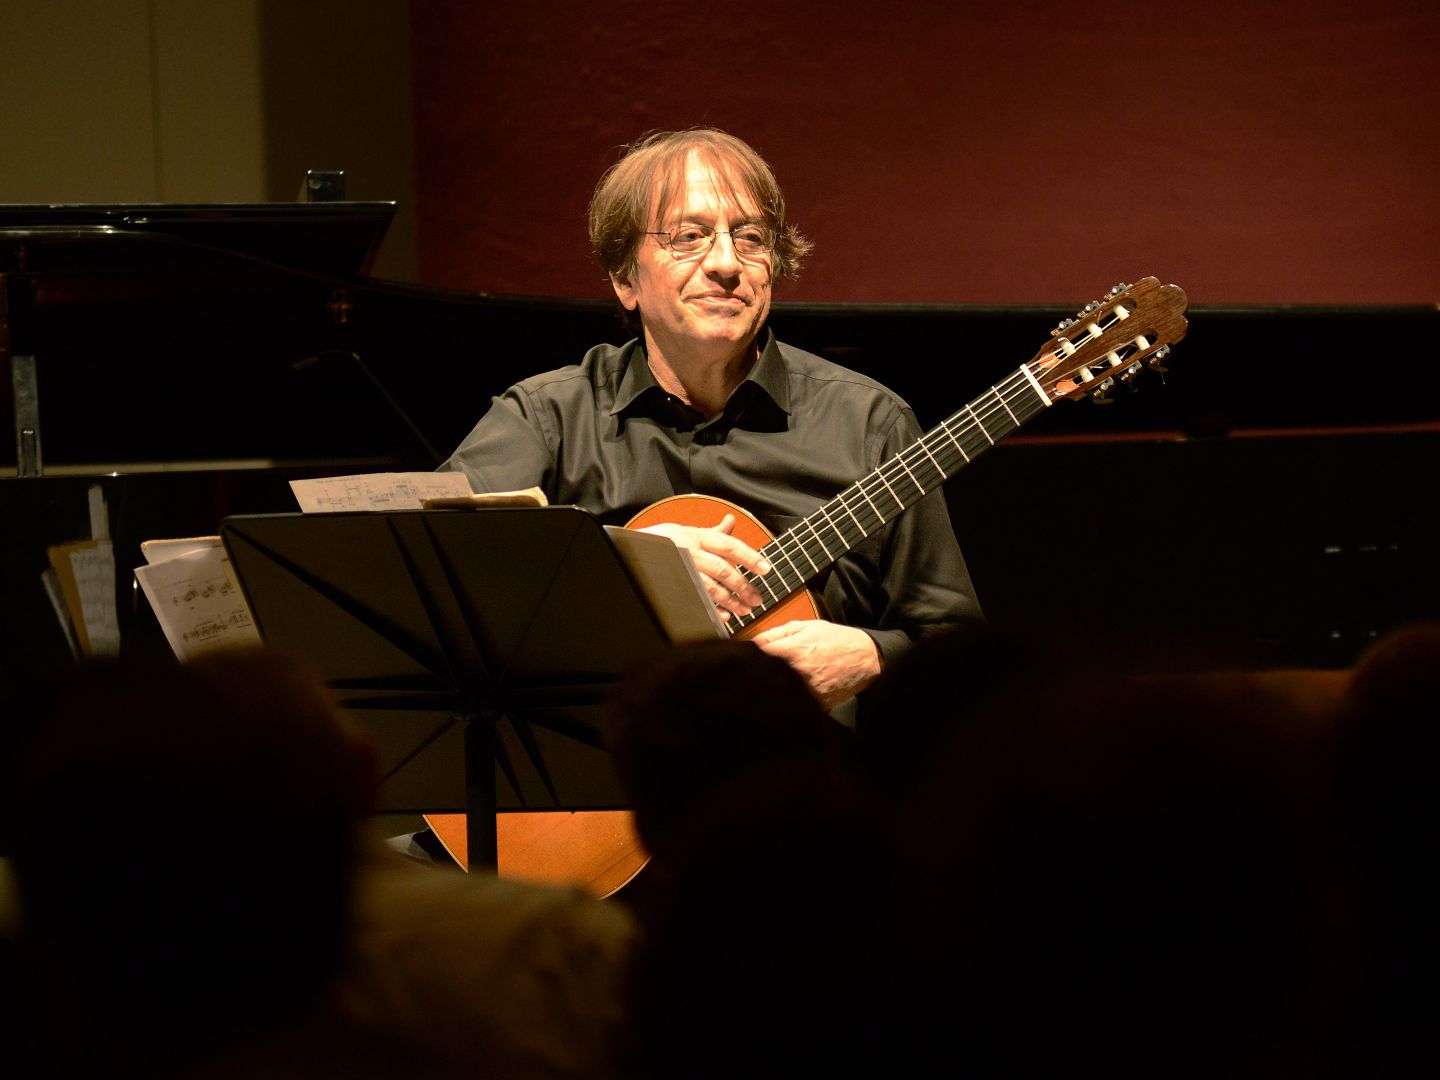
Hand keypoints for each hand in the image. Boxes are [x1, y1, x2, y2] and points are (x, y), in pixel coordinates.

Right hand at [638, 513, 771, 621]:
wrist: (630, 550)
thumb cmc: (663, 540)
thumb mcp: (687, 530)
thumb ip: (712, 531)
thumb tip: (732, 520)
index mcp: (696, 536)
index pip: (729, 546)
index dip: (750, 557)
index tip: (766, 569)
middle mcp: (690, 551)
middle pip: (723, 570)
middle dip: (743, 586)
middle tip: (757, 599)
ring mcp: (680, 568)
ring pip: (711, 587)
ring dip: (730, 601)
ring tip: (744, 610)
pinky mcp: (673, 584)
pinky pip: (696, 599)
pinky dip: (711, 609)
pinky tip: (723, 616)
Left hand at [750, 619, 881, 708]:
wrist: (864, 658)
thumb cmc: (834, 639)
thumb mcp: (805, 626)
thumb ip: (776, 633)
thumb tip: (751, 643)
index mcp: (791, 651)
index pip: (756, 658)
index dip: (745, 660)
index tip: (740, 663)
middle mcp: (797, 672)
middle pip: (762, 681)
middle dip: (754, 679)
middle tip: (749, 679)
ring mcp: (807, 691)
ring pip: (777, 696)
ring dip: (769, 693)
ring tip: (764, 691)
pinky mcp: (816, 704)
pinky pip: (794, 705)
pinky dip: (788, 703)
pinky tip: (786, 697)